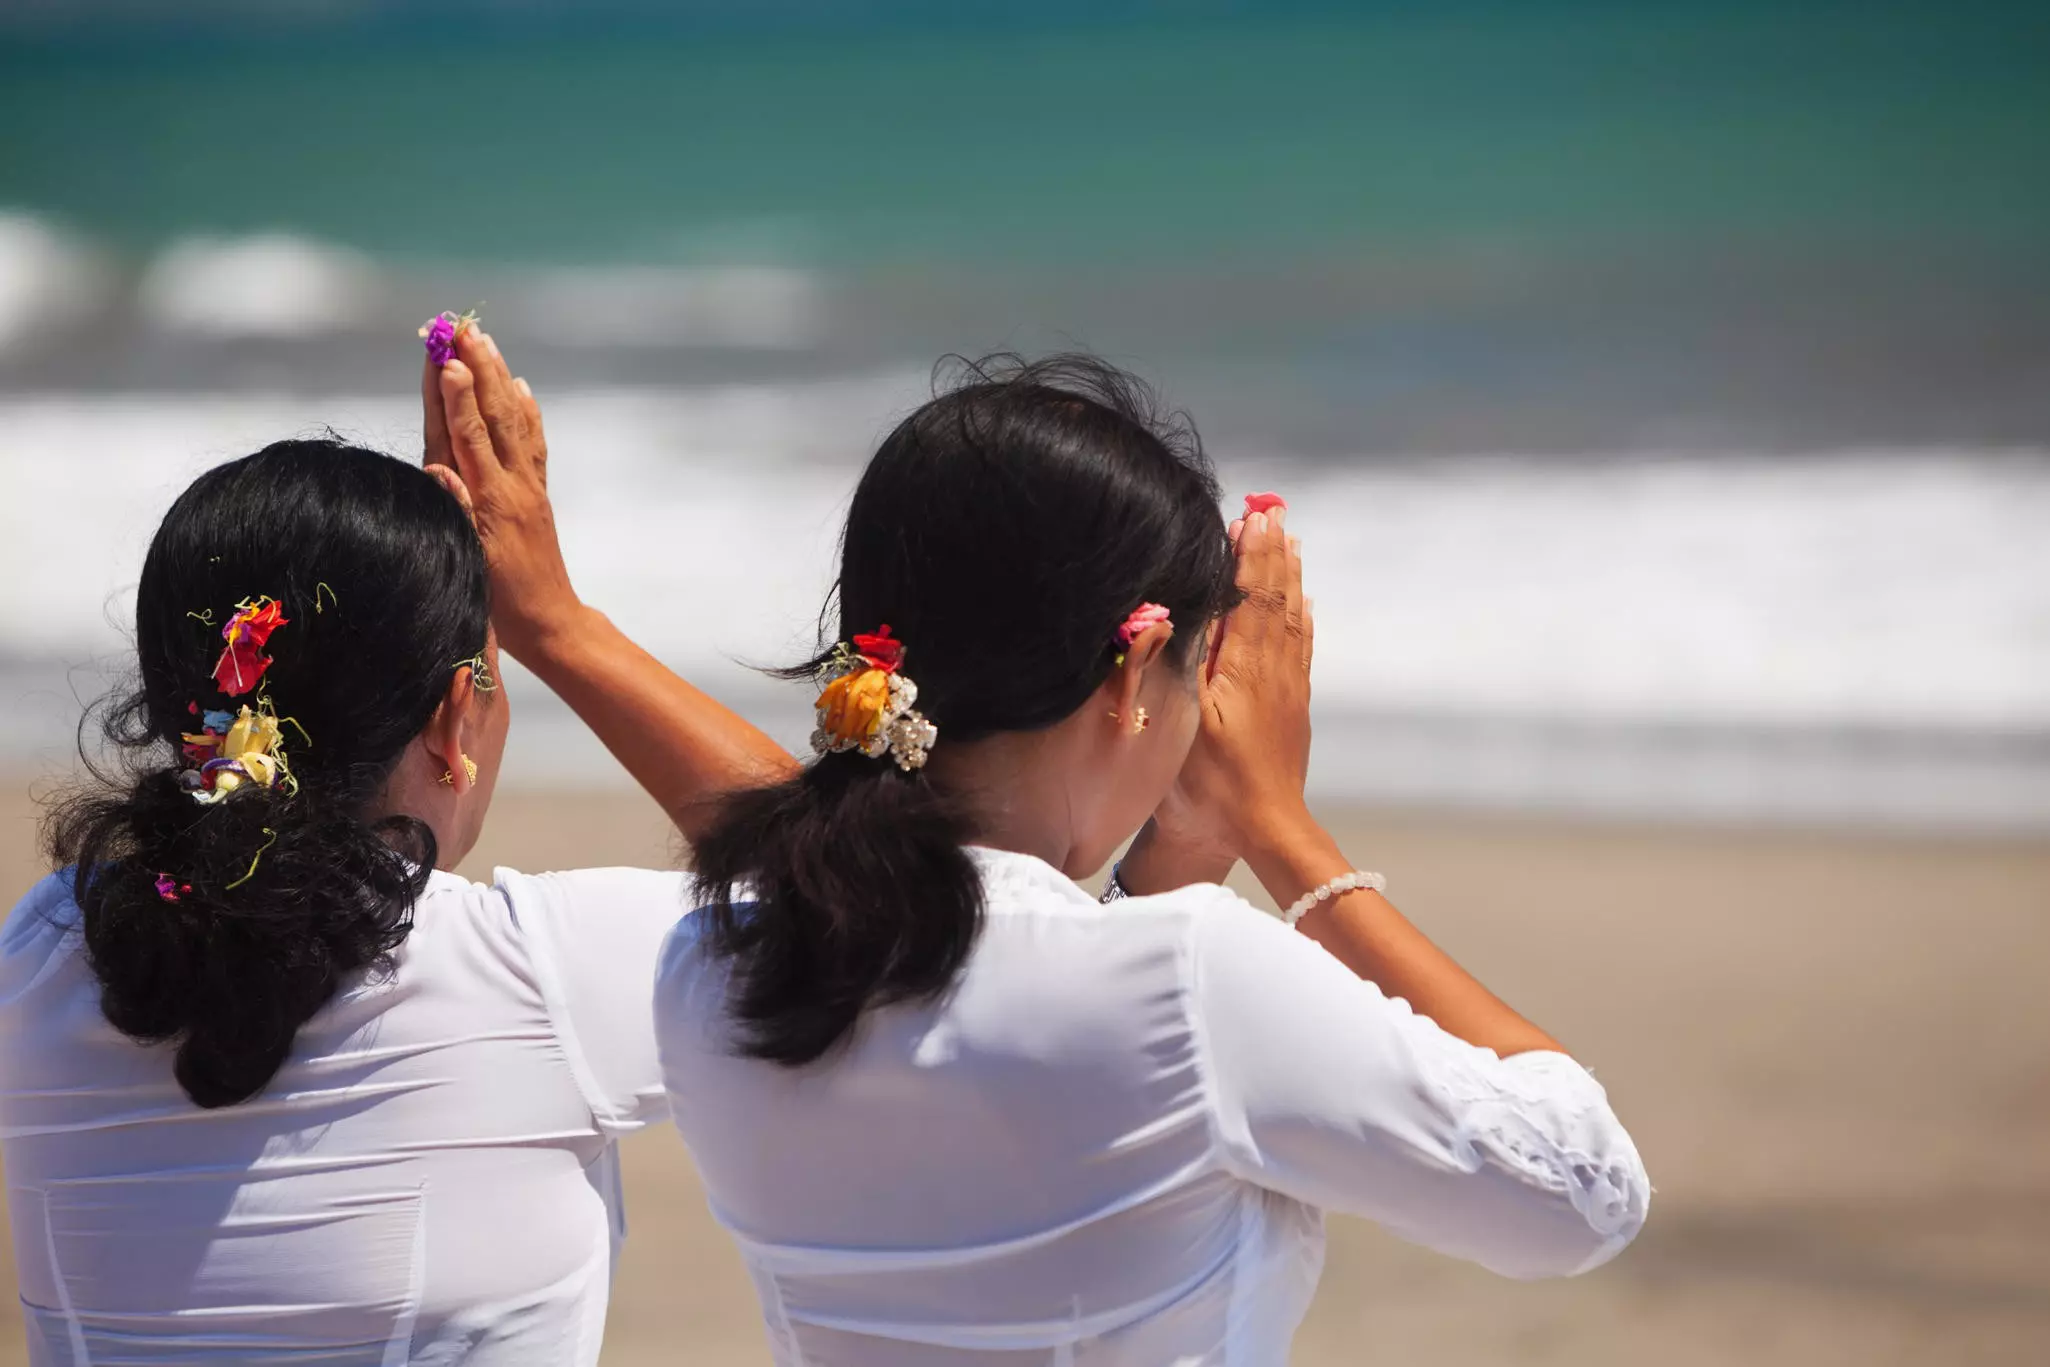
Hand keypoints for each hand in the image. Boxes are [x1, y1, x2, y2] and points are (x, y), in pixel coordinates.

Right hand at [425, 327, 581, 660]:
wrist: (550, 626)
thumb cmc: (499, 604)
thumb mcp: (469, 562)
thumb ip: (453, 512)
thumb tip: (438, 466)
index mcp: (489, 501)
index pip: (467, 436)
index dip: (453, 396)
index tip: (444, 356)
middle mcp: (510, 485)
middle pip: (491, 415)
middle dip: (475, 368)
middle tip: (460, 325)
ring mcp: (527, 487)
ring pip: (512, 420)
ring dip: (496, 376)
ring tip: (484, 338)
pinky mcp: (536, 494)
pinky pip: (532, 442)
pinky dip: (525, 410)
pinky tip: (520, 386)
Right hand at [1173, 503, 1315, 854]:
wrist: (1263, 827)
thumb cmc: (1213, 783)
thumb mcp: (1186, 720)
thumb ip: (1187, 661)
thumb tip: (1188, 608)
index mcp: (1245, 667)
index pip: (1251, 596)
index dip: (1250, 556)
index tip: (1249, 519)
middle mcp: (1275, 670)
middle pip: (1277, 598)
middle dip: (1273, 554)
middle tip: (1272, 514)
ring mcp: (1289, 688)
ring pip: (1293, 618)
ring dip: (1290, 577)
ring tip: (1290, 543)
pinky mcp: (1294, 707)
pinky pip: (1302, 648)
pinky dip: (1302, 618)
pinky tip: (1303, 605)